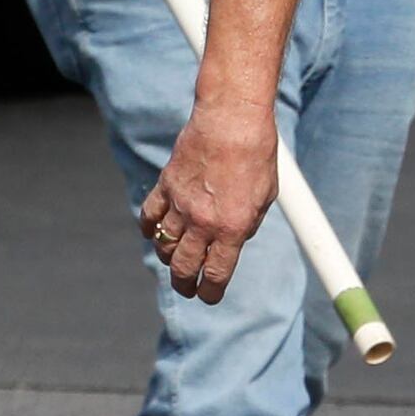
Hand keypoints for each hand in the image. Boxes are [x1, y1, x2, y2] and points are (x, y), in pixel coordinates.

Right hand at [139, 96, 278, 304]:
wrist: (233, 120)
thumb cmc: (257, 155)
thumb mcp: (265, 198)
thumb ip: (247, 224)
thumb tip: (233, 239)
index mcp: (233, 228)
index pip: (215, 274)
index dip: (209, 292)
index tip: (207, 295)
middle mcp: (204, 222)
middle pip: (183, 267)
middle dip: (184, 284)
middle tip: (186, 287)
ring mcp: (181, 204)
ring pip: (164, 246)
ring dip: (167, 259)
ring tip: (173, 260)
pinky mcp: (166, 185)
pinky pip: (149, 216)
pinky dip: (149, 229)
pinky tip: (154, 233)